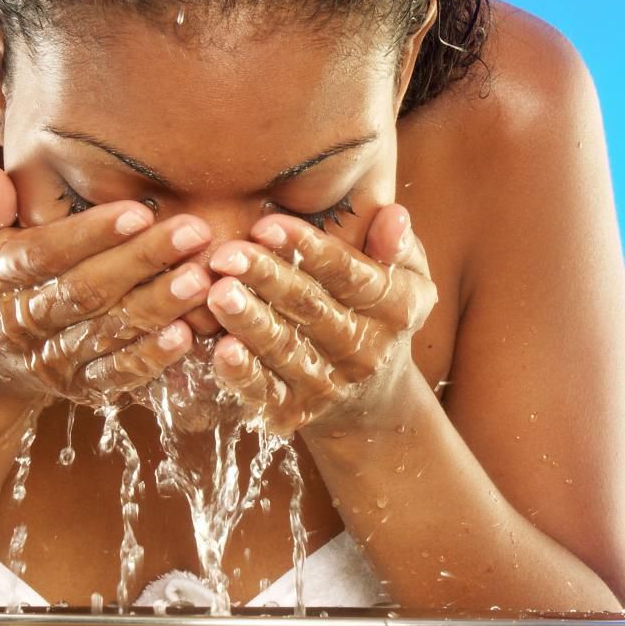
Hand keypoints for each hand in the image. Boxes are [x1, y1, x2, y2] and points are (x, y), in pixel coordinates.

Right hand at [0, 165, 216, 407]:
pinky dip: (149, 359)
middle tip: (194, 233)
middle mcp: (20, 322)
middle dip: (142, 261)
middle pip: (86, 291)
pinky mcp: (76, 387)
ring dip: (157, 307)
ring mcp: (50, 358)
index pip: (44, 253)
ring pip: (107, 332)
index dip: (91, 234)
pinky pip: (114, 375)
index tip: (139, 212)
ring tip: (200, 279)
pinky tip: (185, 335)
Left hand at [202, 204, 437, 435]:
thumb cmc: (378, 312)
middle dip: (265, 277)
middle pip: (309, 307)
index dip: (307, 248)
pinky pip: (266, 391)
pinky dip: (243, 373)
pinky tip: (221, 349)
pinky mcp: (295, 410)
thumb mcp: (407, 278)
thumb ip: (397, 246)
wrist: (373, 400)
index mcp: (394, 308)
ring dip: (249, 321)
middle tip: (226, 254)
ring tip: (217, 292)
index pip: (348, 274)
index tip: (266, 225)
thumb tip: (394, 215)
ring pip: (284, 348)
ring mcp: (329, 383)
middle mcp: (364, 349)